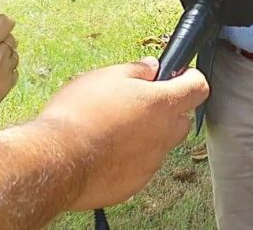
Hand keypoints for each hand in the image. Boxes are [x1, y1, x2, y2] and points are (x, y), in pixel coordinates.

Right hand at [38, 57, 209, 208]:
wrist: (54, 161)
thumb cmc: (77, 116)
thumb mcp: (108, 76)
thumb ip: (138, 70)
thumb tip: (151, 68)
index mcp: (162, 104)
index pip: (198, 87)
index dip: (190, 78)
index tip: (179, 76)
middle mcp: (163, 135)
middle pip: (181, 119)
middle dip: (168, 109)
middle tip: (140, 103)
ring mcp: (150, 163)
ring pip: (160, 144)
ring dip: (147, 135)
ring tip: (114, 129)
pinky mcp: (133, 184)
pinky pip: (141, 166)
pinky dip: (130, 158)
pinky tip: (106, 151)